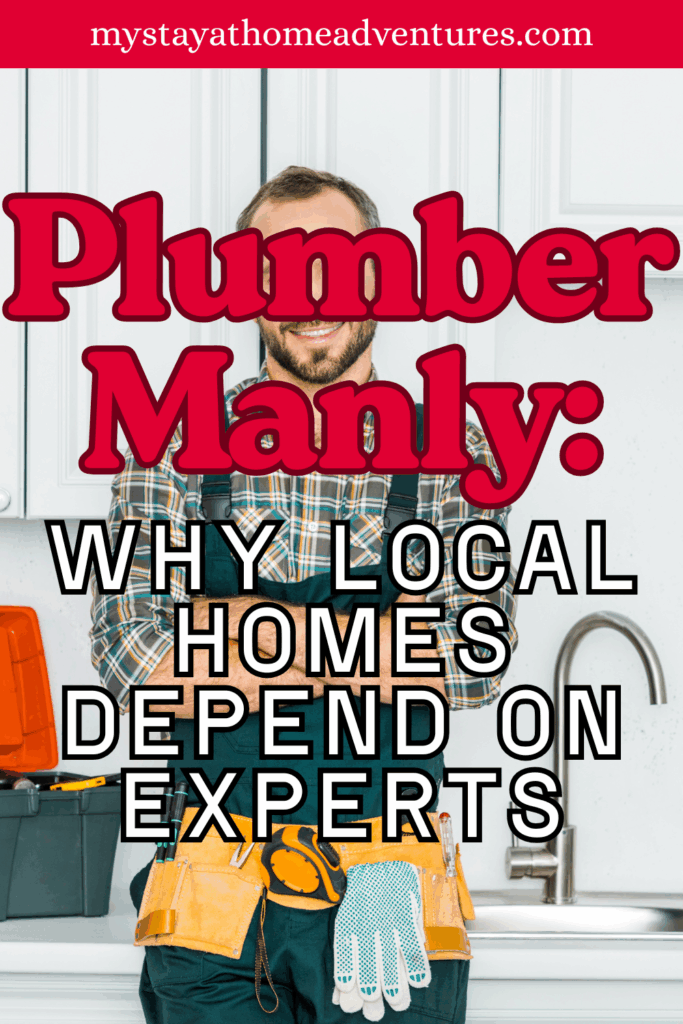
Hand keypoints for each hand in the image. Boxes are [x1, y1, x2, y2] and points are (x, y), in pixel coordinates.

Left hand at [333, 861, 430, 1019]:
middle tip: (374, 1008)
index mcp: (349, 923)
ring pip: (391, 957)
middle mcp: (367, 923)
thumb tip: (340, 993)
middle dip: (371, 990)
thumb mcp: (347, 922)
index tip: (347, 997)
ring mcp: (388, 920)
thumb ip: (346, 958)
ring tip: (396, 1001)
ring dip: (394, 984)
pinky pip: (414, 944)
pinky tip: (419, 981)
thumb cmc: (364, 898)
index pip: (346, 955)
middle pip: (368, 962)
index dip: (347, 977)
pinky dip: (417, 965)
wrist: (382, 863)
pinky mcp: (407, 916)